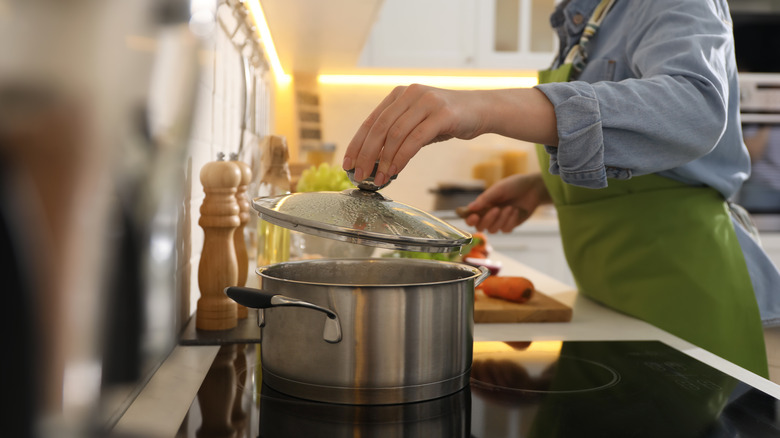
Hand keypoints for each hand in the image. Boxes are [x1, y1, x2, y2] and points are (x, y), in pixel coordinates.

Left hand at [342, 84, 486, 186]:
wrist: (481, 110)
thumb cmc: (447, 119)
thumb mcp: (418, 123)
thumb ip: (398, 136)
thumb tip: (374, 162)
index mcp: (399, 95)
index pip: (371, 121)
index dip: (357, 143)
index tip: (348, 163)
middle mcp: (410, 94)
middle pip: (379, 128)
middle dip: (366, 155)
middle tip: (359, 175)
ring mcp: (426, 101)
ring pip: (395, 134)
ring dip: (383, 160)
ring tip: (378, 179)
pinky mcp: (442, 114)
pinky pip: (415, 139)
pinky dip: (402, 157)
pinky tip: (394, 171)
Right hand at [464, 173, 551, 232]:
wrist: (533, 188)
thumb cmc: (513, 185)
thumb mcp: (498, 189)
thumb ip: (485, 199)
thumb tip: (471, 208)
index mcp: (483, 205)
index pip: (470, 217)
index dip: (470, 219)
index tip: (474, 216)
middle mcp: (489, 214)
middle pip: (480, 227)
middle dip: (487, 220)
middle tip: (496, 209)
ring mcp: (499, 221)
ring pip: (493, 230)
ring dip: (502, 219)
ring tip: (510, 207)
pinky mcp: (510, 225)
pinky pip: (506, 229)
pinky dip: (511, 220)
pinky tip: (516, 210)